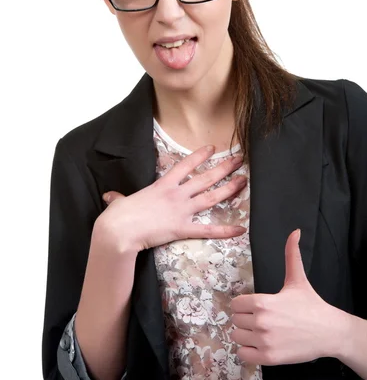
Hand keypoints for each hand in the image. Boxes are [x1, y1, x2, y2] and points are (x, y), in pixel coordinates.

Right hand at [95, 145, 246, 254]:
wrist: (119, 231)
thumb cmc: (118, 216)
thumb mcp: (119, 202)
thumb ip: (119, 198)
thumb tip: (110, 197)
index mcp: (162, 185)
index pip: (185, 165)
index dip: (200, 155)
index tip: (212, 148)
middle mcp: (175, 194)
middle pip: (205, 178)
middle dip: (224, 168)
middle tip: (238, 160)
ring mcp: (181, 210)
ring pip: (211, 197)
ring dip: (229, 189)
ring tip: (243, 181)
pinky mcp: (182, 228)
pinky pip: (208, 230)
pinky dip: (225, 230)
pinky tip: (240, 229)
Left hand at [230, 229, 339, 364]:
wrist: (330, 332)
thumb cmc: (311, 305)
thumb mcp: (298, 279)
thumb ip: (291, 255)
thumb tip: (295, 231)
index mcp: (264, 302)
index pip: (236, 304)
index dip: (245, 305)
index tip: (257, 307)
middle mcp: (261, 322)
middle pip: (235, 320)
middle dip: (246, 319)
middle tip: (262, 319)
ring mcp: (265, 341)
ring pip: (237, 337)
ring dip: (246, 335)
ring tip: (261, 332)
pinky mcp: (269, 358)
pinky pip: (243, 355)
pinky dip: (249, 351)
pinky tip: (261, 345)